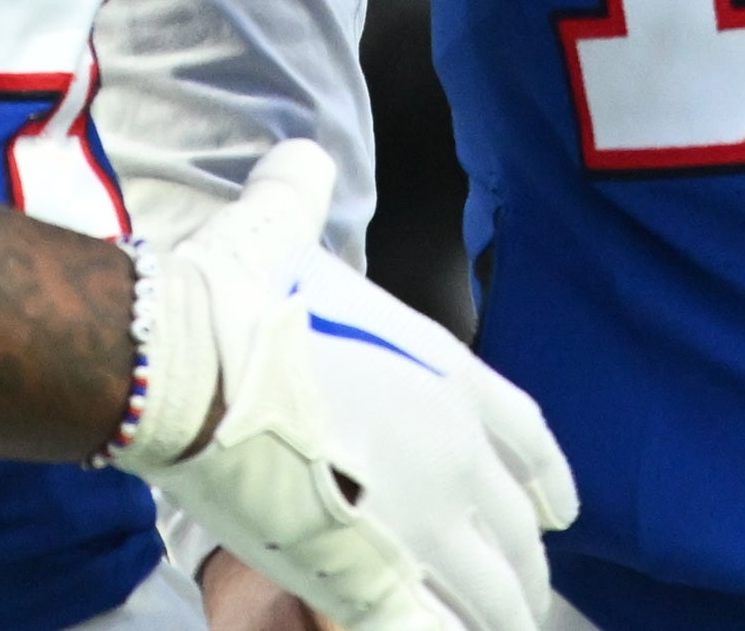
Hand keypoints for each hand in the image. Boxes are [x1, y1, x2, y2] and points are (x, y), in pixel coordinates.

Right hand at [106, 143, 576, 630]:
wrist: (182, 363)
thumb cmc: (227, 299)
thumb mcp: (278, 228)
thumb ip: (299, 195)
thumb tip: (297, 160)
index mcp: (446, 374)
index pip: (530, 438)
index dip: (550, 480)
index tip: (561, 513)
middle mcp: (451, 451)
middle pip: (518, 533)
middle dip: (522, 570)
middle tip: (520, 597)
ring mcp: (417, 520)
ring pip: (489, 596)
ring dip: (495, 618)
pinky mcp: (366, 574)